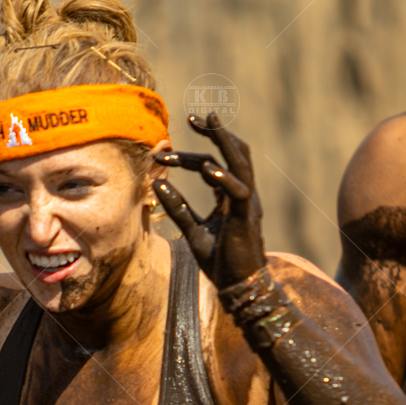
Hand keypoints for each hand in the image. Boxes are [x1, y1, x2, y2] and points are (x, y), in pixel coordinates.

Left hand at [153, 113, 265, 290]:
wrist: (239, 288)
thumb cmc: (220, 262)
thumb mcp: (194, 231)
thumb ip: (178, 208)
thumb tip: (157, 186)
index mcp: (230, 196)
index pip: (211, 165)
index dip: (187, 158)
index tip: (161, 157)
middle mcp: (242, 194)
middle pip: (232, 152)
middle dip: (214, 131)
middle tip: (191, 117)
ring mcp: (247, 202)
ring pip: (240, 161)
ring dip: (223, 140)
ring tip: (207, 120)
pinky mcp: (246, 216)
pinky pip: (239, 190)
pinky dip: (224, 177)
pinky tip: (207, 169)